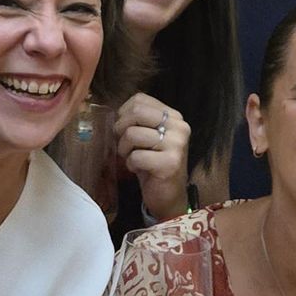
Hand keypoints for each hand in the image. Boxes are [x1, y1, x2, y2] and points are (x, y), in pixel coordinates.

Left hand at [115, 93, 190, 221]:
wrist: (169, 196)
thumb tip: (116, 112)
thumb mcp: (148, 137)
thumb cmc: (153, 164)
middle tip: (124, 144)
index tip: (125, 129)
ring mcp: (177, 145)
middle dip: (121, 128)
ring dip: (124, 149)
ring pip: (133, 134)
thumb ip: (138, 120)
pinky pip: (136, 156)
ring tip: (132, 157)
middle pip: (136, 112)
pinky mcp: (170, 164)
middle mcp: (179, 127)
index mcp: (174, 116)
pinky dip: (131, 164)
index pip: (140, 99)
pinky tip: (139, 169)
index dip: (124, 113)